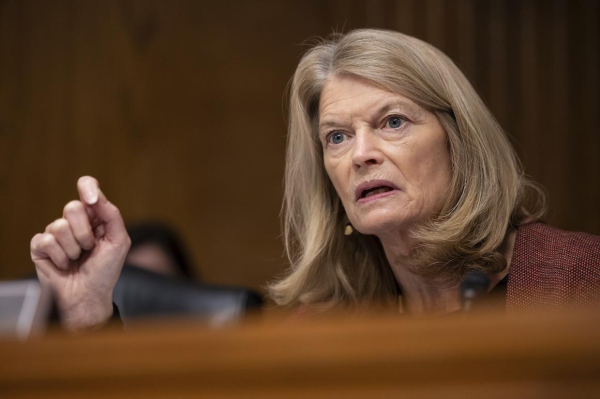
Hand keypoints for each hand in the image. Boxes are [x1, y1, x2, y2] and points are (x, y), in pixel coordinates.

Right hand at [30, 176, 130, 330]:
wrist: (89, 295)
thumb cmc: (105, 270)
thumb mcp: (119, 242)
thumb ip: (112, 216)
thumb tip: (96, 197)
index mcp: (94, 216)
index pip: (87, 187)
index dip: (87, 187)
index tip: (92, 200)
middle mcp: (74, 221)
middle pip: (72, 207)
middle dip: (84, 233)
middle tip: (89, 248)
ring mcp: (55, 233)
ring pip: (59, 226)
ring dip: (73, 248)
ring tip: (78, 258)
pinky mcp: (40, 246)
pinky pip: (46, 240)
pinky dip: (60, 257)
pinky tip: (64, 265)